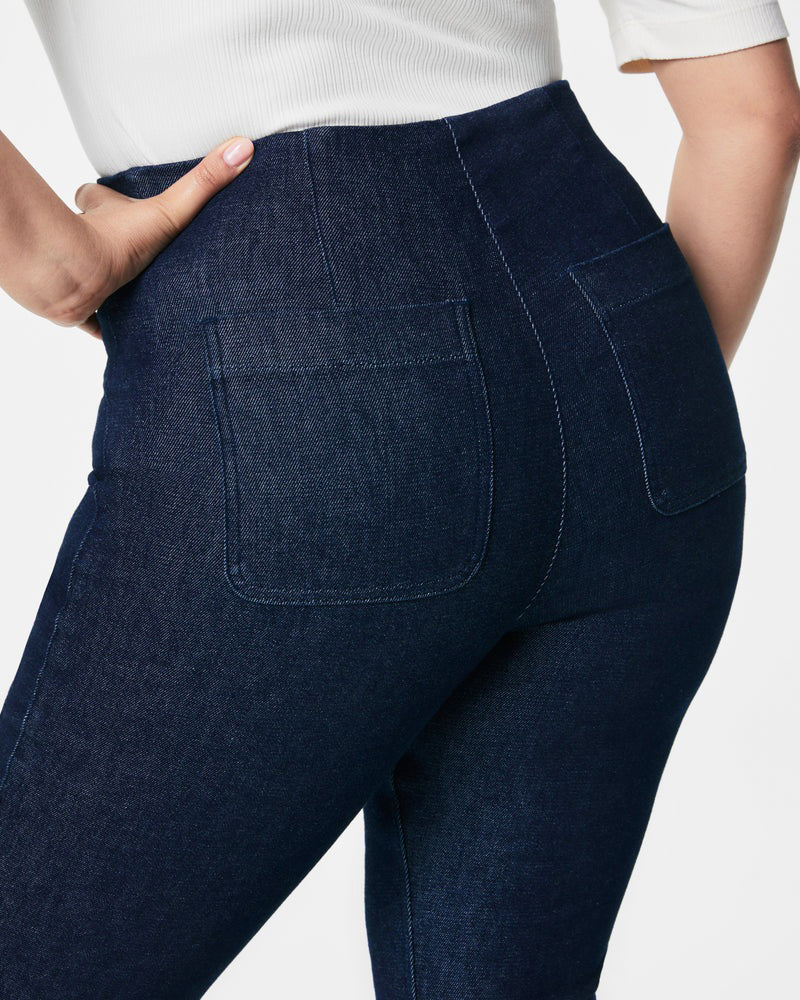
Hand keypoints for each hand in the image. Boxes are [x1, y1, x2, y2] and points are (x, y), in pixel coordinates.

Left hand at [72, 136, 254, 338]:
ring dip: (106, 282)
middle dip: (106, 241)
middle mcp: (86, 241)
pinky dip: (101, 324)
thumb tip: (242, 145)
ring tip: (136, 293)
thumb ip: (204, 182)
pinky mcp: (79, 306)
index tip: (114, 198)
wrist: (75, 280)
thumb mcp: (169, 210)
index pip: (93, 195)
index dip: (101, 196)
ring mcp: (80, 275)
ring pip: (90, 275)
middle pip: (90, 234)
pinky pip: (91, 318)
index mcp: (104, 215)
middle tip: (133, 252)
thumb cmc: (116, 241)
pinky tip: (116, 333)